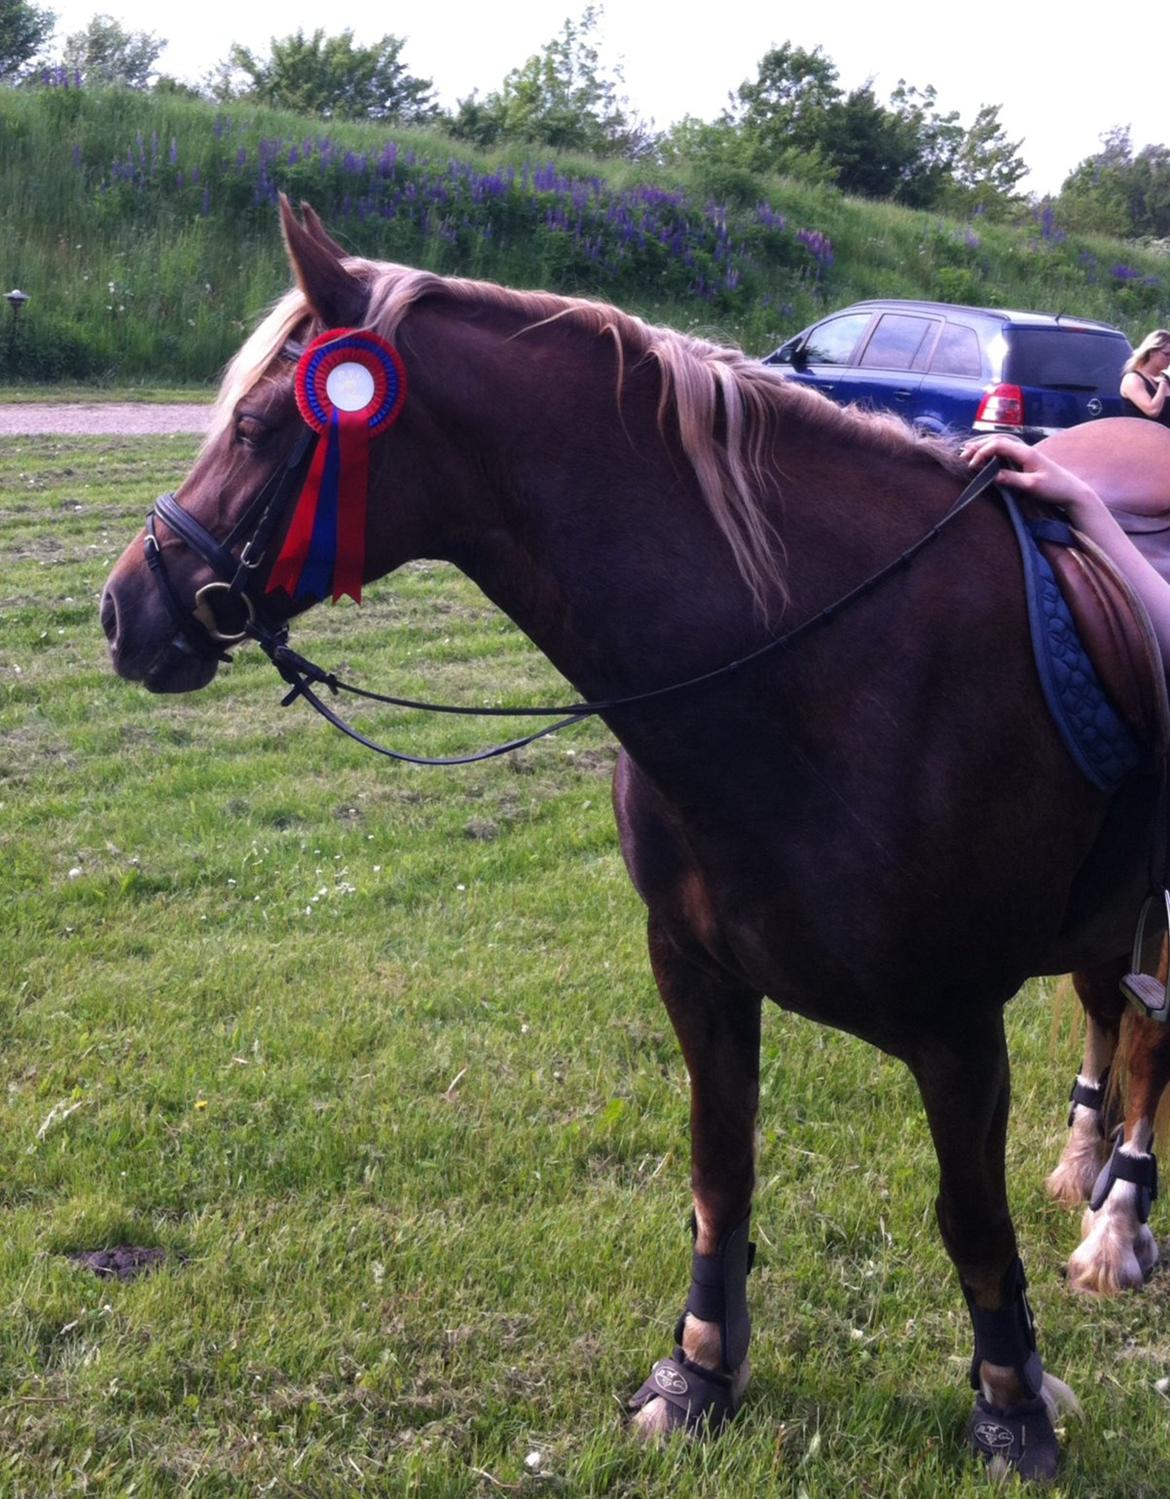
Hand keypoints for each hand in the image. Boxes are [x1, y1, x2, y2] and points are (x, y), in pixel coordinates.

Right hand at [958, 434, 1099, 509]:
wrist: (1071, 491)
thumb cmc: (1054, 488)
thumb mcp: (1033, 486)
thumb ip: (1013, 479)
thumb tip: (993, 476)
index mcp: (1026, 452)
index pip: (998, 445)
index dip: (982, 452)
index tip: (971, 466)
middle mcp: (1025, 449)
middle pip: (997, 440)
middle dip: (978, 446)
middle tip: (961, 455)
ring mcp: (1025, 454)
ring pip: (1000, 443)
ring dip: (983, 446)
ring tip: (967, 452)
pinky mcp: (1025, 460)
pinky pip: (1004, 450)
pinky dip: (991, 451)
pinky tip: (983, 457)